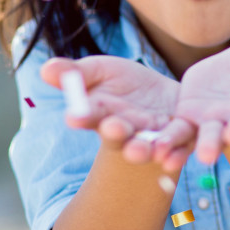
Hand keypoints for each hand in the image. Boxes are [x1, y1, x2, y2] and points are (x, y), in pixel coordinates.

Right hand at [40, 56, 192, 168]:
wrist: (162, 95)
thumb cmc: (121, 83)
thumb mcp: (99, 71)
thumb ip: (75, 73)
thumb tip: (47, 69)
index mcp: (102, 115)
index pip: (90, 116)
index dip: (83, 116)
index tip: (75, 116)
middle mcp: (127, 130)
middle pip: (119, 135)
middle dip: (116, 133)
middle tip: (113, 128)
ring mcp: (154, 136)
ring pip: (148, 146)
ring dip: (143, 149)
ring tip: (140, 151)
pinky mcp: (182, 137)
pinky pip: (180, 146)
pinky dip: (176, 154)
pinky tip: (172, 159)